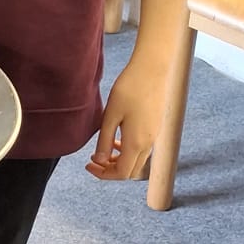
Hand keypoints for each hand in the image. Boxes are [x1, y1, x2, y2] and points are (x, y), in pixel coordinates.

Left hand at [87, 46, 174, 180]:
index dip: (103, 174)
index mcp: (136, 143)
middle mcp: (149, 143)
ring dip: (119, 160)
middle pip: (131, 171)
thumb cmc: (130, 88)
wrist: (153, 69)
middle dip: (111, 170)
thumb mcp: (111, 115)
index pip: (122, 173)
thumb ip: (105, 140)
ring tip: (102, 150)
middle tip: (93, 160)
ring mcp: (154, 136)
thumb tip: (100, 160)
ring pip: (137, 161)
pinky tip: (117, 138)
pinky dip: (128, 151)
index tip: (88, 165)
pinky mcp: (155, 127)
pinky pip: (142, 149)